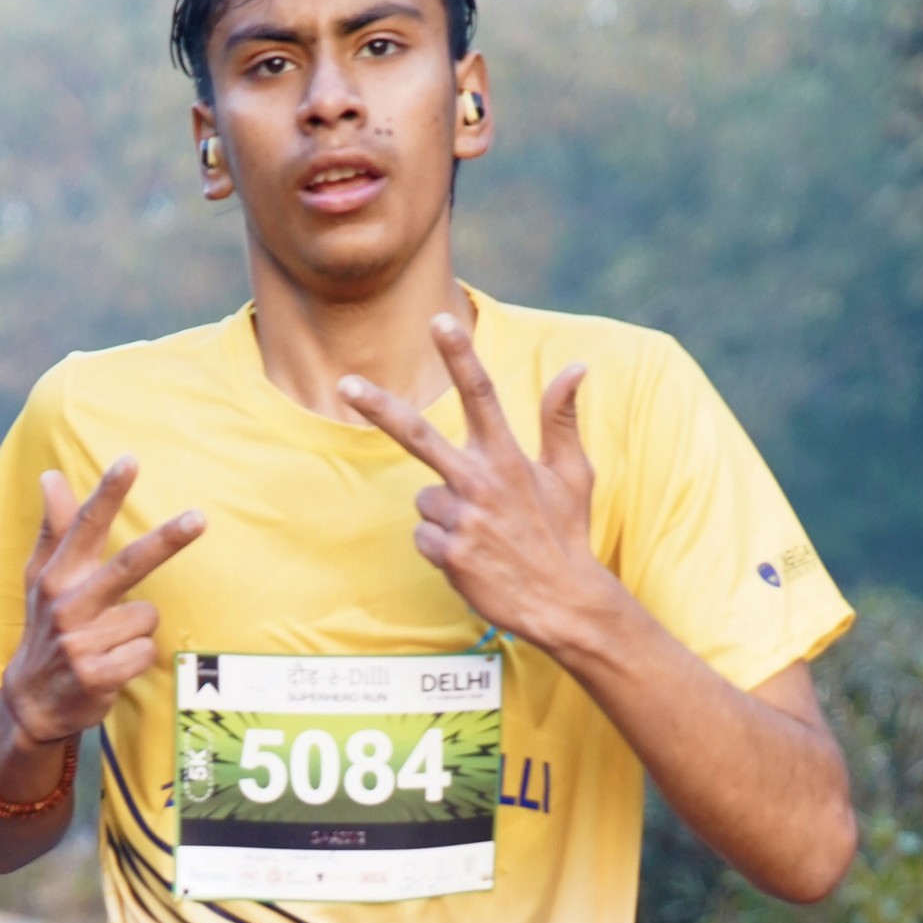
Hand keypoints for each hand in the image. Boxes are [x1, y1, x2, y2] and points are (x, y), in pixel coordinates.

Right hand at [2, 460, 204, 743]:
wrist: (31, 702)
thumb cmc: (46, 628)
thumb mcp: (40, 579)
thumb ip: (54, 528)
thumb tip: (51, 475)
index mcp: (56, 576)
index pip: (85, 527)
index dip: (108, 493)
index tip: (130, 461)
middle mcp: (66, 605)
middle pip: (128, 565)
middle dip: (166, 541)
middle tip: (199, 518)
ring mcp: (80, 643)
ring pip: (146, 617)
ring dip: (139, 629)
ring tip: (111, 642)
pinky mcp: (96, 676)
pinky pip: (145, 653)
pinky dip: (138, 659)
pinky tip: (115, 666)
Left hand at [338, 312, 615, 659]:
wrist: (563, 603)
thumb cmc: (566, 534)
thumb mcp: (573, 473)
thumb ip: (561, 418)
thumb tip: (576, 365)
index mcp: (509, 457)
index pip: (482, 393)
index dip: (460, 355)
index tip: (440, 320)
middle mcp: (481, 482)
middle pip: (418, 434)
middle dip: (380, 407)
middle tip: (346, 384)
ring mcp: (462, 520)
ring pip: (426, 500)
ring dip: (445, 514)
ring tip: (483, 535)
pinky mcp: (449, 554)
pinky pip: (423, 537)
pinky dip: (441, 546)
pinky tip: (473, 558)